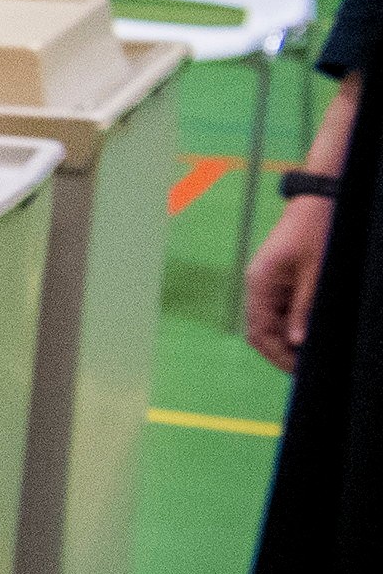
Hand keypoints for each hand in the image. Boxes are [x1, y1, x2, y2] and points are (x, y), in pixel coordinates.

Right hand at [244, 192, 333, 370]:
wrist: (316, 202)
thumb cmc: (314, 231)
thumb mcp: (315, 273)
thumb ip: (304, 308)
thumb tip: (297, 340)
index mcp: (260, 284)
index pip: (260, 331)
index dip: (277, 354)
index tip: (298, 371)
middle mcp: (258, 286)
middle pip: (262, 331)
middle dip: (281, 351)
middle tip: (305, 367)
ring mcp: (267, 284)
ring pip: (272, 323)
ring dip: (288, 339)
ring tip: (310, 353)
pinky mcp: (279, 281)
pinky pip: (281, 310)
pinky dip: (293, 325)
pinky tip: (309, 333)